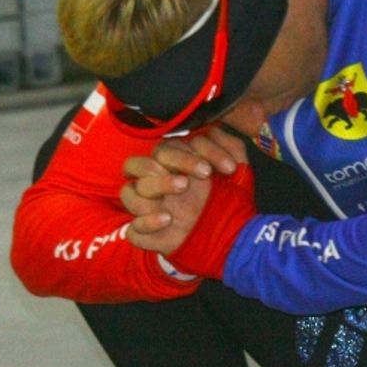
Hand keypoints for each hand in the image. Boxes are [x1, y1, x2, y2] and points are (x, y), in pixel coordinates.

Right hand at [118, 127, 249, 254]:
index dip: (186, 158)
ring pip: (128, 194)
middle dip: (160, 175)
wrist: (233, 236)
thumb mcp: (238, 170)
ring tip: (176, 204)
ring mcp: (149, 209)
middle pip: (135, 166)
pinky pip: (132, 229)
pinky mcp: (147, 235)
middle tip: (186, 185)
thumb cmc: (231, 200)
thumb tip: (214, 130)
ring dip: (150, 196)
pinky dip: (146, 224)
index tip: (212, 171)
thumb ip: (230, 146)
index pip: (164, 150)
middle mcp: (156, 184)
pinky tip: (167, 221)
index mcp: (172, 165)